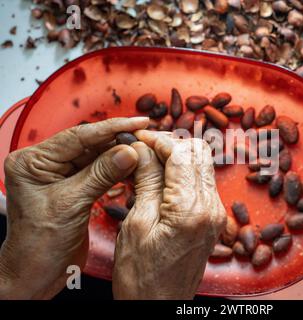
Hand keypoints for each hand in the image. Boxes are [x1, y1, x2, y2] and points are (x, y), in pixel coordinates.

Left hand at [0, 117, 148, 298]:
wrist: (36, 273)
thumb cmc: (40, 243)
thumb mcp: (71, 203)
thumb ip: (100, 174)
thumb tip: (130, 150)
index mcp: (33, 161)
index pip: (78, 136)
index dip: (111, 128)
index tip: (138, 122)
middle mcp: (45, 164)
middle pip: (88, 144)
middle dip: (118, 140)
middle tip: (147, 135)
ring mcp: (60, 176)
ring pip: (96, 157)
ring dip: (121, 154)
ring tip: (146, 147)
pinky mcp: (74, 188)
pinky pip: (99, 172)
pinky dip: (117, 170)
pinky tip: (134, 165)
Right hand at [112, 132, 225, 299]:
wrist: (161, 306)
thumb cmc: (142, 275)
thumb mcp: (136, 225)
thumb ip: (146, 181)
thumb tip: (144, 148)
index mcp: (190, 208)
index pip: (181, 153)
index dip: (158, 140)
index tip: (138, 138)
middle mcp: (211, 207)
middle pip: (199, 152)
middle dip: (172, 143)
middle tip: (145, 147)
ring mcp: (216, 213)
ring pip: (204, 164)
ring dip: (179, 156)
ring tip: (151, 162)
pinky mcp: (214, 219)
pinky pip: (203, 182)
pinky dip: (185, 172)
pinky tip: (163, 178)